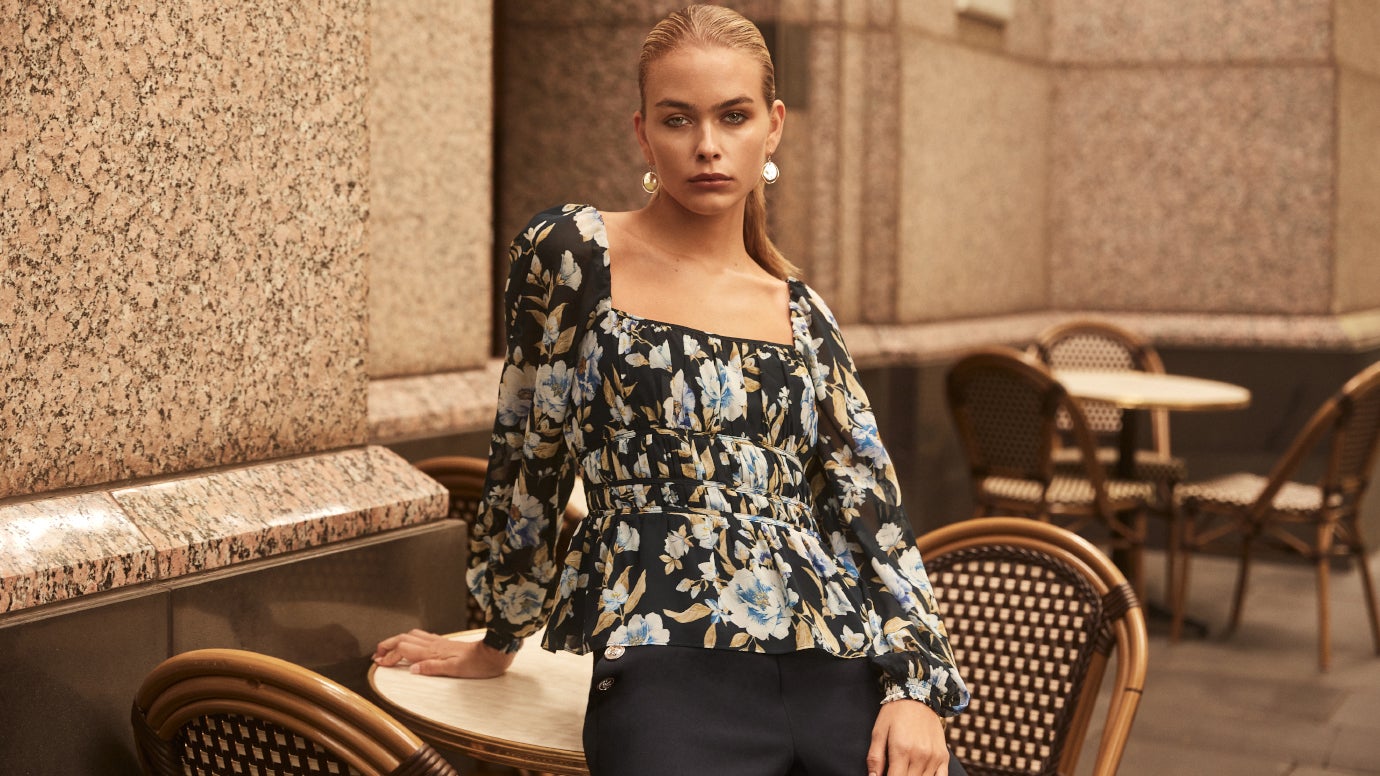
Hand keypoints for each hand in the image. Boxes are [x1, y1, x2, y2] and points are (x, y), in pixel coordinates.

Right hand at [372, 629, 515, 677]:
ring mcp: (439, 642)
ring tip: (388, 647)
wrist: (494, 652)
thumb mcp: (455, 670)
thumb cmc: (477, 664)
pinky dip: (411, 639)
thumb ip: (433, 668)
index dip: (389, 656)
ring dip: (398, 640)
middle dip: (388, 645)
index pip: (404, 650)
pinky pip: (423, 637)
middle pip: (404, 639)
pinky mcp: (446, 642)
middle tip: (376, 653)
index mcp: (433, 652)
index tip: (378, 663)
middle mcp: (434, 645)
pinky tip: (412, 643)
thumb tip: (412, 670)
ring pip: (413, 636)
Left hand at [867, 699, 949, 775]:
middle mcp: (920, 756)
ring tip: (905, 770)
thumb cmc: (895, 713)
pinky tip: (920, 774)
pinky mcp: (944, 757)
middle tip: (894, 770)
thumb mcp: (879, 731)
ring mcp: (934, 757)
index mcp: (901, 750)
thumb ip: (875, 757)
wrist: (919, 696)